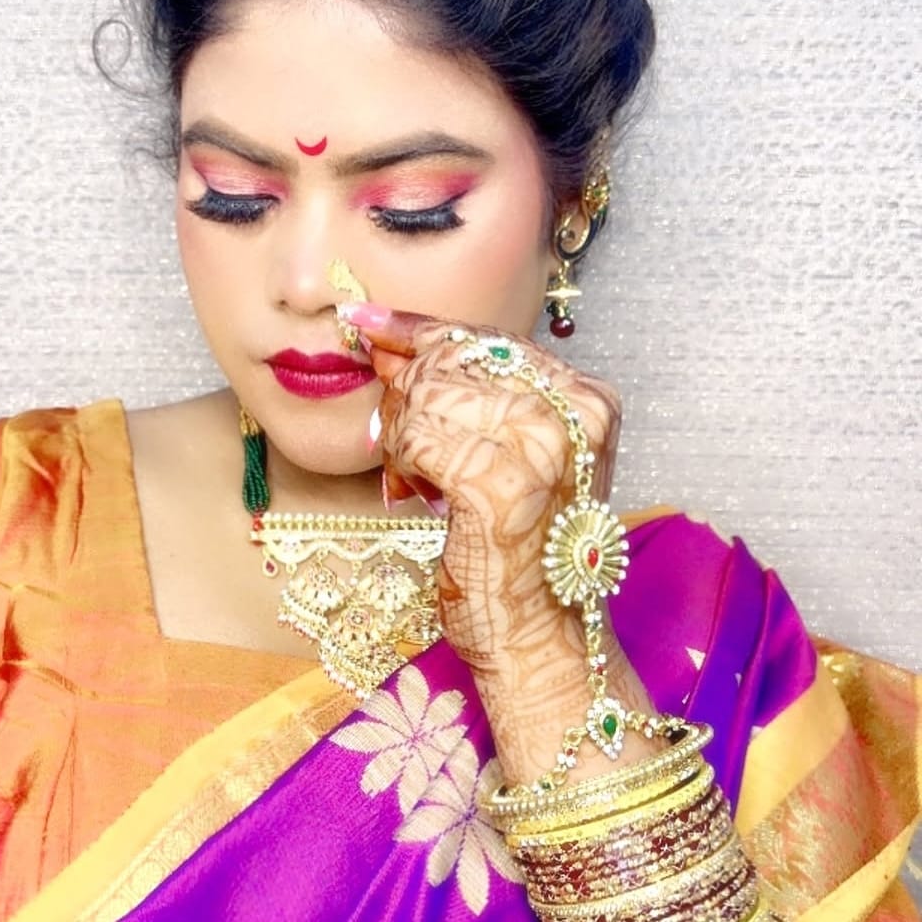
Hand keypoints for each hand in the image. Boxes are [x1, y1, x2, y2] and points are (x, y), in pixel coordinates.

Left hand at [342, 303, 621, 671]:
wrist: (537, 634)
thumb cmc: (518, 547)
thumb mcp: (510, 452)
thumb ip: (467, 395)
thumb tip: (389, 346)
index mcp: (588, 398)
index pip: (489, 338)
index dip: (421, 328)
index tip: (368, 321)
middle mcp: (572, 413)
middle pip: (453, 360)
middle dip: (407, 389)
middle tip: (394, 432)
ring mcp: (538, 446)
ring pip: (427, 394)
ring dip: (401, 431)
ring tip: (417, 474)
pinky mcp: (495, 483)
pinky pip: (414, 437)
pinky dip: (400, 461)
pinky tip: (415, 491)